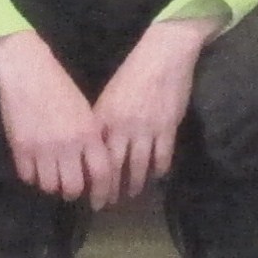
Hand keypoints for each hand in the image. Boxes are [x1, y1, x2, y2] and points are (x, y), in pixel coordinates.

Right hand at [0, 28, 102, 204]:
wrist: (26, 71)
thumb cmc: (60, 87)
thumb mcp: (84, 112)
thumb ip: (91, 139)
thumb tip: (96, 168)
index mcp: (88, 133)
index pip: (101, 173)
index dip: (102, 192)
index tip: (99, 202)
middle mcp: (67, 145)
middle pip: (73, 187)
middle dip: (73, 193)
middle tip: (71, 190)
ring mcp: (42, 148)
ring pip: (49, 186)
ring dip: (52, 185)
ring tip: (52, 177)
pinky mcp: (20, 148)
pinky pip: (28, 176)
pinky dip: (33, 176)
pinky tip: (35, 168)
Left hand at [89, 18, 210, 203]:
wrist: (163, 54)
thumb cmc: (132, 72)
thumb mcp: (109, 95)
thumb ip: (102, 122)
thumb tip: (96, 149)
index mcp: (104, 118)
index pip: (95, 157)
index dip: (93, 179)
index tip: (90, 193)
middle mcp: (122, 127)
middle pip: (115, 168)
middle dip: (111, 190)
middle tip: (108, 203)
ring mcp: (146, 128)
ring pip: (139, 167)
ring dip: (135, 184)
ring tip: (131, 194)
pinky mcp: (167, 127)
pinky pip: (162, 157)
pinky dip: (159, 170)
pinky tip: (156, 176)